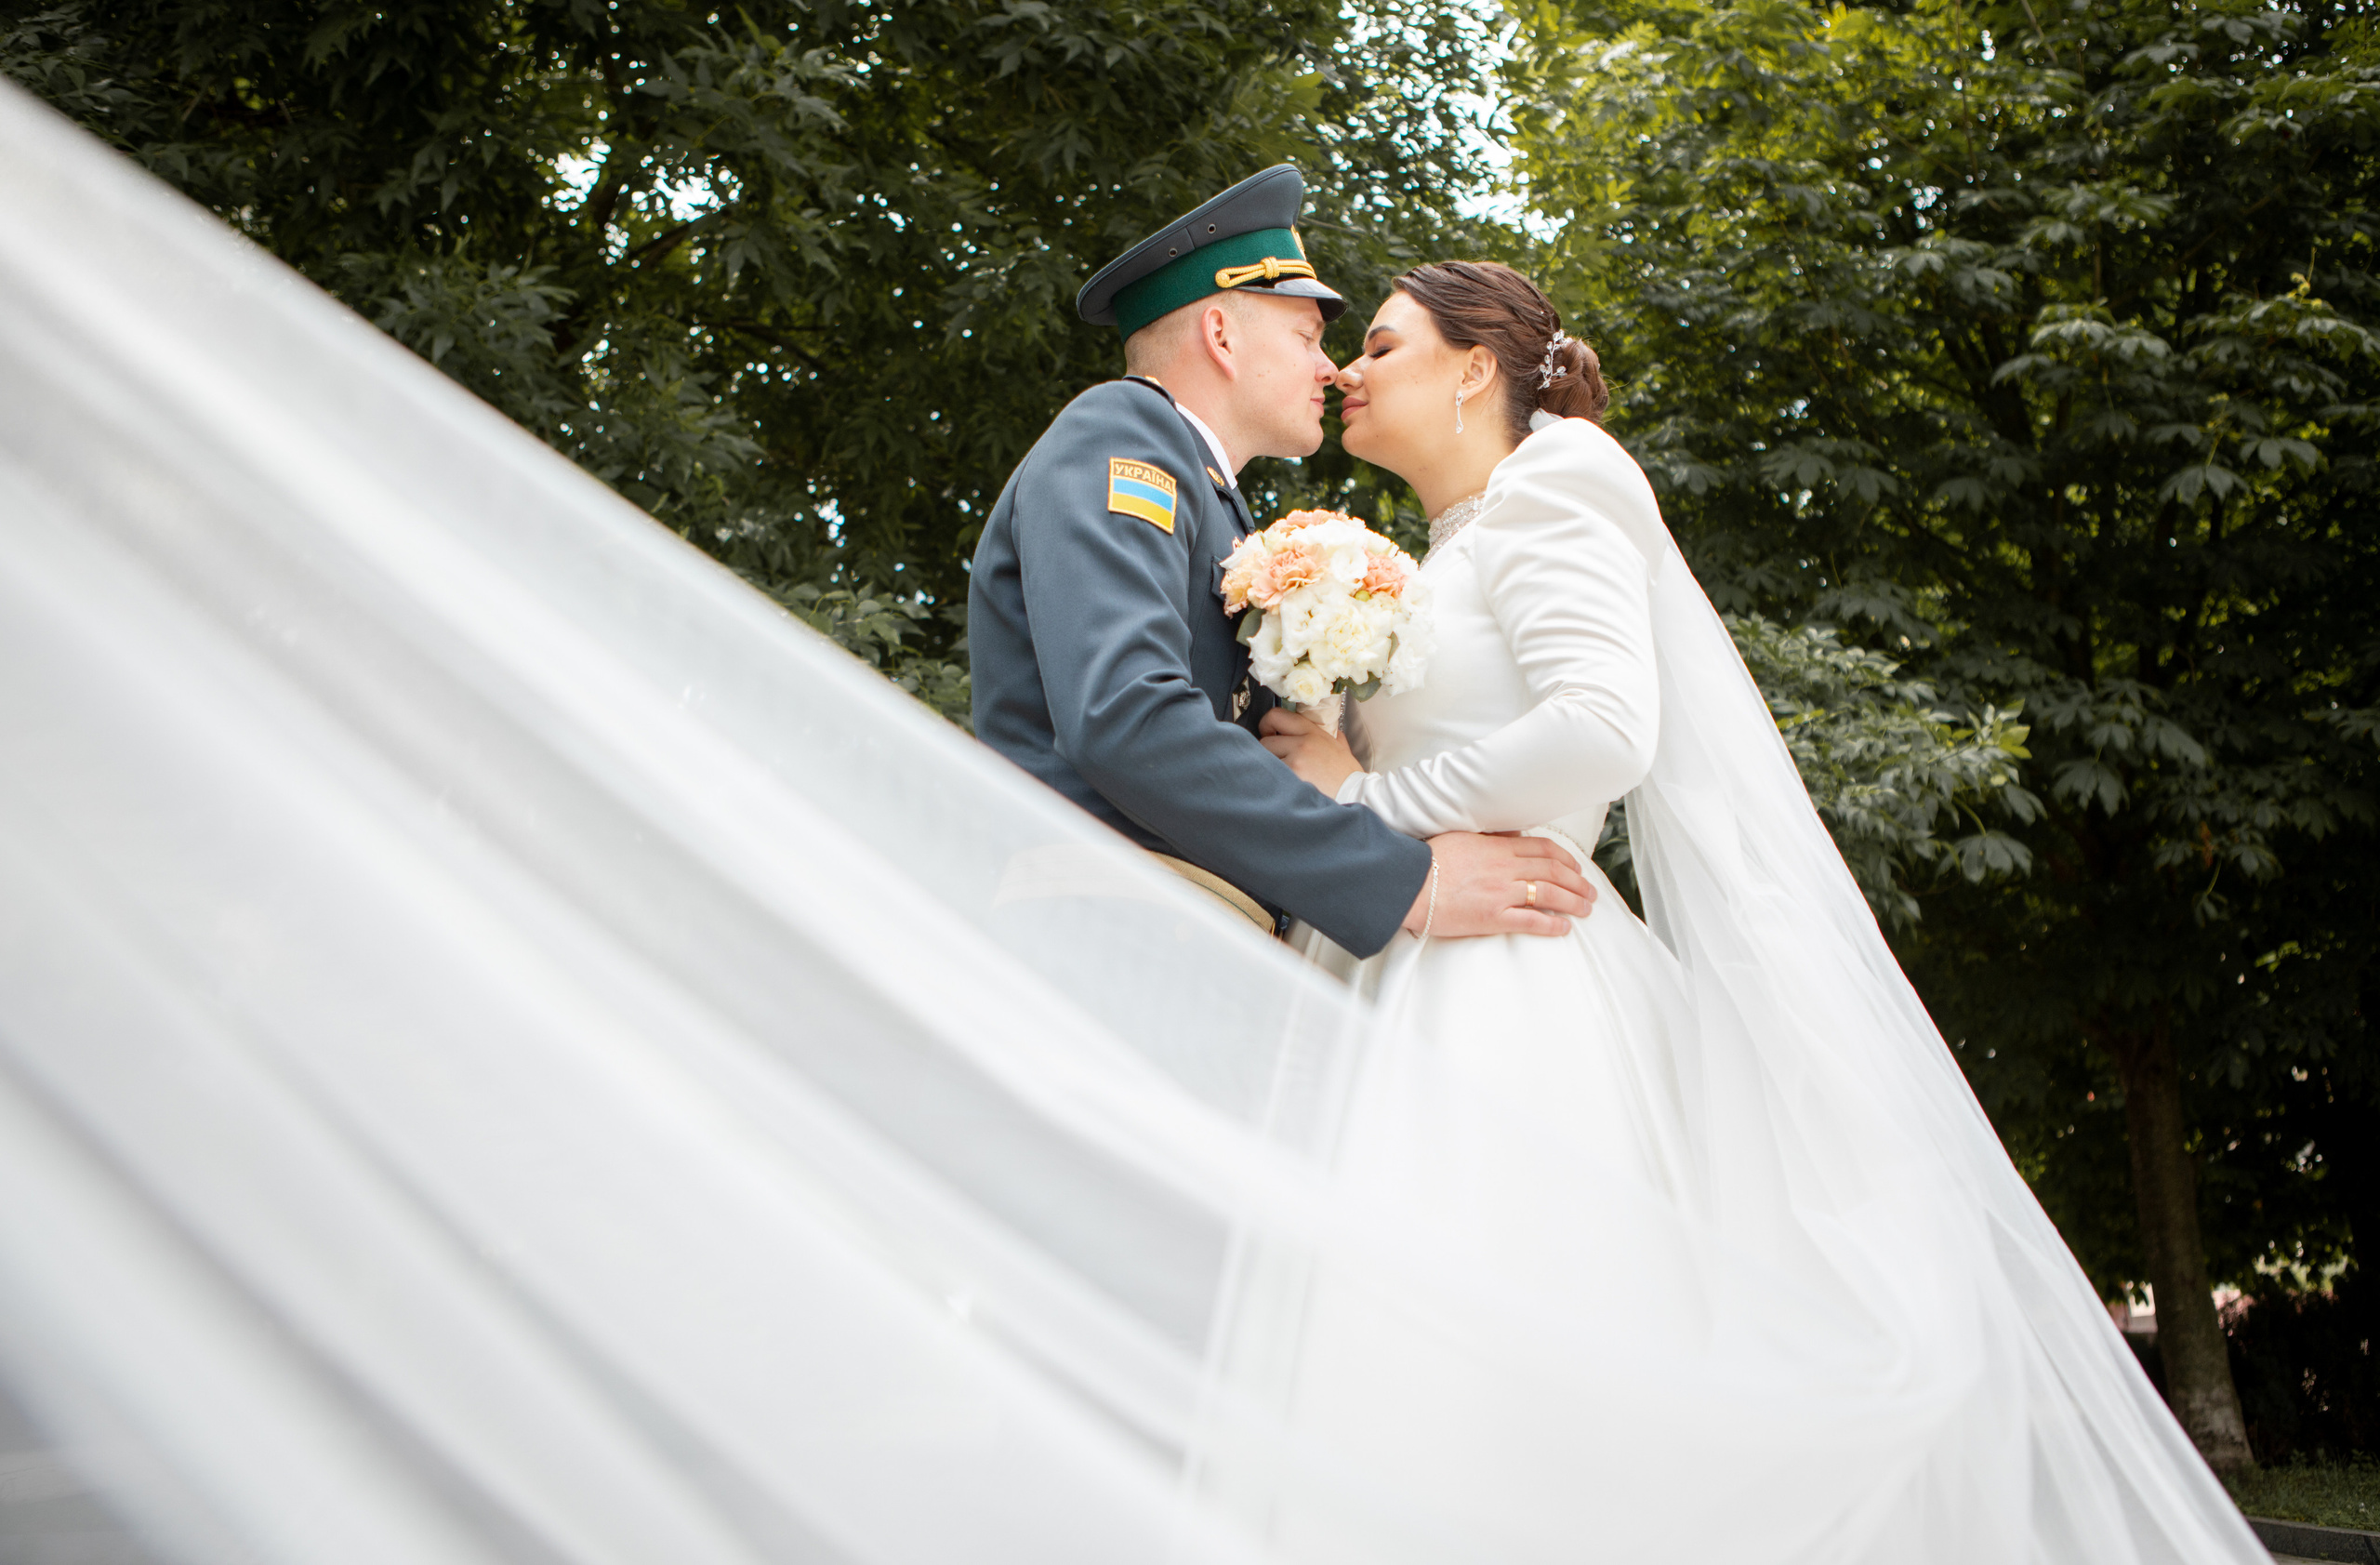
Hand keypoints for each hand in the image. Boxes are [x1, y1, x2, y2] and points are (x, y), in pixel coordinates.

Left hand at [1260, 706, 1361, 798]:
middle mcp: (1303, 744)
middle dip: (1267, 753)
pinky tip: (1287, 788)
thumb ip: (1328, 734)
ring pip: (1265, 761)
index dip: (1267, 724)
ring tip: (1286, 777)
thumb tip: (1322, 728)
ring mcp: (1295, 762)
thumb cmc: (1347, 776)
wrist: (1355, 797)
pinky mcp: (1291, 779)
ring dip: (1271, 769)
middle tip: (1278, 761)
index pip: (1277, 715)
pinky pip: (1271, 777)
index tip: (1268, 733)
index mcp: (1313, 733)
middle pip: (1265, 741)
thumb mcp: (1341, 747)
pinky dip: (1275, 783)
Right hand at [1404, 832, 1594, 938]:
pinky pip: (1531, 921)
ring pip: (1550, 894)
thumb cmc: (1429, 860)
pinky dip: (1552, 925)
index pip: (1543, 849)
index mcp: (1498, 847)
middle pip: (1554, 871)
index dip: (1566, 859)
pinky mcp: (1493, 916)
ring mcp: (1501, 892)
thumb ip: (1489, 837)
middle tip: (1590, 892)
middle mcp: (1506, 868)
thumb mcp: (1462, 836)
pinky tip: (1564, 928)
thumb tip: (1510, 834)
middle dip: (1578, 882)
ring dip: (1573, 902)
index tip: (1576, 868)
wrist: (1408, 883)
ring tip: (1585, 909)